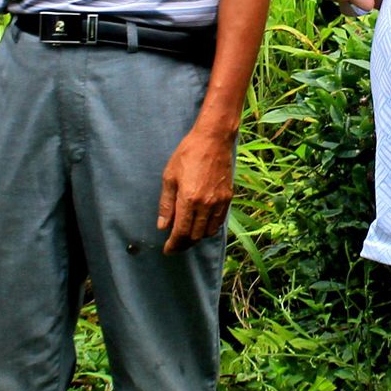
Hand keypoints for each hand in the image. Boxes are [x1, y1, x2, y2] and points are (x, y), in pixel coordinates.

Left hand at [158, 125, 233, 253]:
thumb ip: (166, 204)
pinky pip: (219, 222)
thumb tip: (163, 226)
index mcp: (188, 198)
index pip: (181, 232)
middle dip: (183, 244)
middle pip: (195, 236)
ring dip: (197, 237)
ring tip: (187, 235)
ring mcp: (219, 201)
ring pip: (208, 232)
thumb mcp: (169, 177)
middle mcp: (206, 204)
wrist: (213, 139)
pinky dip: (209, 228)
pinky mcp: (228, 198)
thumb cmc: (188, 154)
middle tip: (174, 245)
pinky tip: (201, 225)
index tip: (167, 250)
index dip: (173, 245)